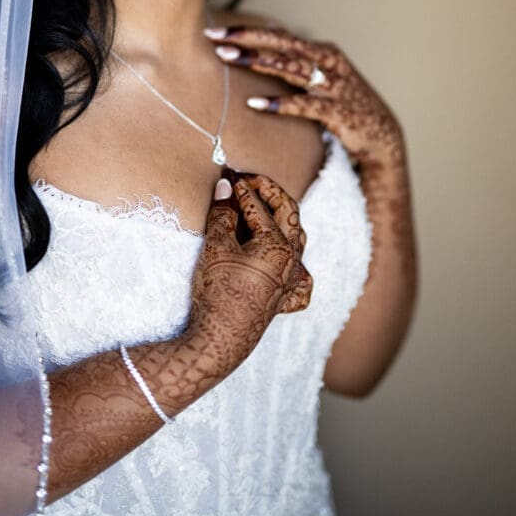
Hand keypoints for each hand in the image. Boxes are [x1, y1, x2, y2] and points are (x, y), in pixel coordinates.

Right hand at [188, 170, 311, 378]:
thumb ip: (223, 213)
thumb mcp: (216, 246)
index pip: (260, 207)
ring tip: (262, 209)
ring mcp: (291, 282)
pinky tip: (286, 264)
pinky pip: (300, 279)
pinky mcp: (284, 301)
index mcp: (278, 246)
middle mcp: (292, 262)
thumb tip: (226, 187)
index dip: (243, 188)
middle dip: (272, 193)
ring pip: (298, 242)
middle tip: (250, 181)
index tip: (229, 175)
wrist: (219, 340)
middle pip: (290, 216)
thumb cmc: (218, 291)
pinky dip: (295, 266)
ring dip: (282, 221)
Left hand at [208, 25, 404, 171]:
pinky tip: (256, 104)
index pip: (280, 35)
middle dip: (248, 38)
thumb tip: (262, 49)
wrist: (381, 136)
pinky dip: (281, 104)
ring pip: (292, 67)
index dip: (248, 31)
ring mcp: (334, 86)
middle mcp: (328, 62)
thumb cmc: (344, 105)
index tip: (216, 30)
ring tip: (229, 57)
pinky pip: (305, 105)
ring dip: (259, 61)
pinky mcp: (338, 111)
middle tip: (216, 36)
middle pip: (283, 44)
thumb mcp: (321, 79)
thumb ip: (295, 64)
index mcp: (322, 51)